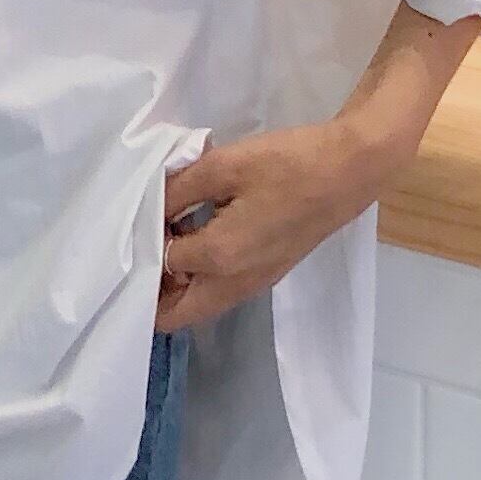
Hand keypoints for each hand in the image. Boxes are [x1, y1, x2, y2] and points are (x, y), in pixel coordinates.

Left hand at [155, 117, 399, 336]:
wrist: (348, 171)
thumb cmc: (287, 164)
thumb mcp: (224, 165)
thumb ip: (178, 189)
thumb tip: (148, 207)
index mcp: (219, 258)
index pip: (159, 265)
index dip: (140, 241)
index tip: (132, 216)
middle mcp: (233, 285)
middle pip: (176, 314)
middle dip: (150, 288)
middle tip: (139, 241)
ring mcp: (253, 284)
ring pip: (198, 304)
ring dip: (175, 280)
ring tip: (164, 228)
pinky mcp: (266, 273)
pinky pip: (219, 289)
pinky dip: (199, 272)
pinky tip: (195, 226)